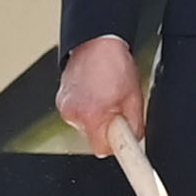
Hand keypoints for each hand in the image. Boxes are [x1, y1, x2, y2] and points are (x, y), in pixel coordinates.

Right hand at [55, 35, 144, 156]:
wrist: (95, 41)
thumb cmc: (113, 63)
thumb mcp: (134, 98)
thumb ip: (134, 125)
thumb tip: (133, 140)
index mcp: (92, 115)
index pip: (103, 151)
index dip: (116, 148)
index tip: (124, 154)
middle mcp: (74, 114)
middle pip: (94, 138)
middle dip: (107, 128)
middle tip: (116, 107)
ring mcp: (64, 107)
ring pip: (86, 125)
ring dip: (96, 117)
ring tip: (105, 94)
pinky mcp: (61, 100)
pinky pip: (78, 113)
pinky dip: (88, 107)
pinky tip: (95, 91)